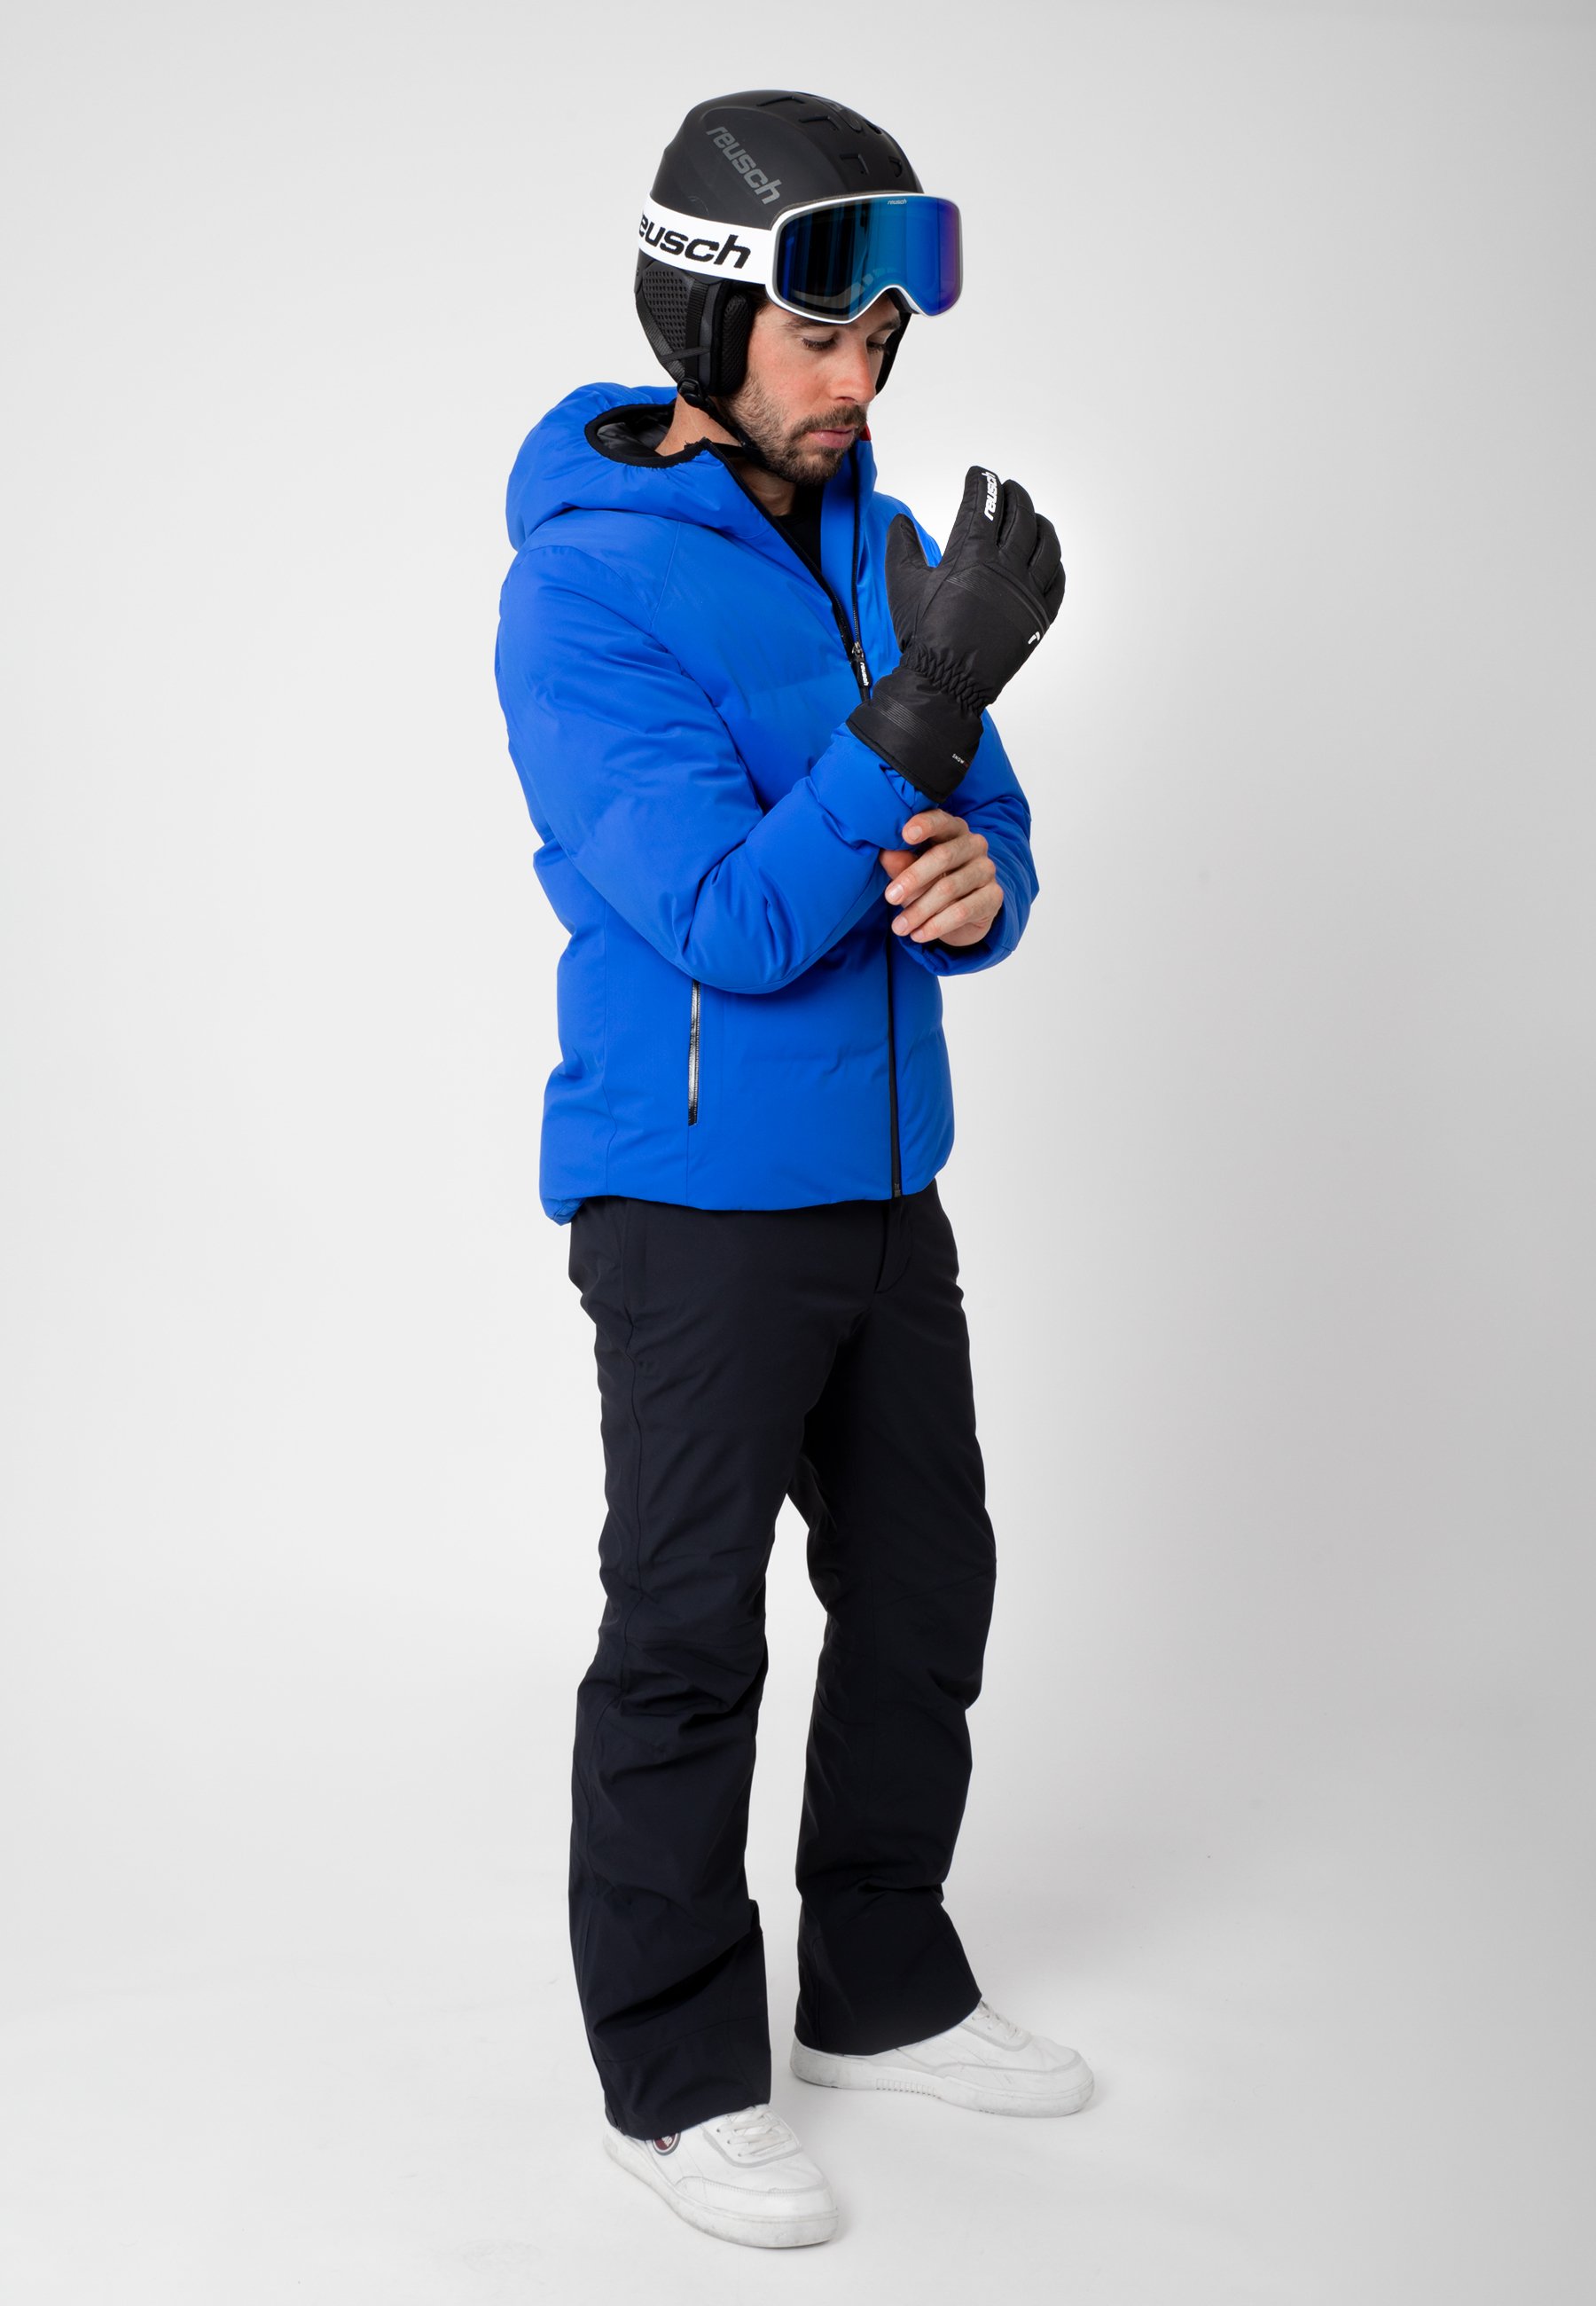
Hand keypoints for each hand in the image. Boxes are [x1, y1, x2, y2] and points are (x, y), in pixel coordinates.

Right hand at [848, 465, 1064, 805]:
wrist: (946, 682)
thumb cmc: (924, 635)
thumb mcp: (903, 585)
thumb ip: (901, 547)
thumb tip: (901, 522)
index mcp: (971, 555)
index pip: (983, 503)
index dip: (981, 482)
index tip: (978, 474)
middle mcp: (1005, 568)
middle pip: (1022, 516)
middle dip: (1015, 495)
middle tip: (1008, 489)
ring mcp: (1027, 592)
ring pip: (1048, 544)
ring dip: (1041, 523)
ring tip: (1033, 517)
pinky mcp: (1039, 617)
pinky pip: (1058, 580)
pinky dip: (1055, 562)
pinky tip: (1047, 556)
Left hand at [879, 809, 1002, 947]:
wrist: (963, 913)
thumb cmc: (932, 881)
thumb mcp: (912, 872)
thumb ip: (900, 862)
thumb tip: (885, 853)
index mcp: (952, 829)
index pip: (941, 820)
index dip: (924, 825)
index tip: (905, 835)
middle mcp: (974, 844)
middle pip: (943, 856)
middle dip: (913, 878)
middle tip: (890, 897)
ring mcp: (986, 870)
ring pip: (949, 888)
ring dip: (920, 910)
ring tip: (899, 927)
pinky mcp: (993, 896)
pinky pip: (962, 911)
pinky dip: (936, 925)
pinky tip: (918, 935)